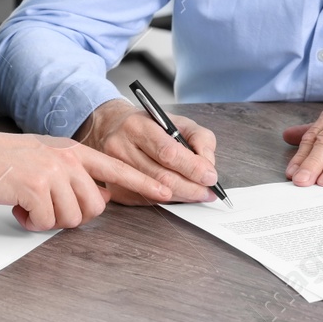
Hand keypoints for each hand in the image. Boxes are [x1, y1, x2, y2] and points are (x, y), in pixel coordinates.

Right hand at [0, 127, 171, 230]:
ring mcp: (52, 172)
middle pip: (96, 206)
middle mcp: (68, 159)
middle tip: (49, 207)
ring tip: (31, 204)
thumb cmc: (5, 159)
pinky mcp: (35, 188)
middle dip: (74, 215)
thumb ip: (75, 173)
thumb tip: (98, 197)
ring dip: (49, 220)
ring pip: (72, 217)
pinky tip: (19, 207)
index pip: (118, 168)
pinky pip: (46, 223)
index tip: (165, 190)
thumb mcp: (48, 156)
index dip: (143, 182)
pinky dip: (31, 222)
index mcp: (74, 150)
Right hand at [72, 98, 217, 204]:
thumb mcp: (177, 121)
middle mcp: (121, 148)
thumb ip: (199, 138)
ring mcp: (115, 170)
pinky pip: (147, 201)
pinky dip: (167, 200)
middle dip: (191, 188)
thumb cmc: (147, 125)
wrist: (111, 129)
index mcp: (138, 126)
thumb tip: (208, 164)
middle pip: (162, 177)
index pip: (168, 152)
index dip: (192, 168)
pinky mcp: (115, 188)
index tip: (210, 176)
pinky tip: (179, 195)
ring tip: (198, 194)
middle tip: (208, 191)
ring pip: (155, 192)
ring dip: (182, 196)